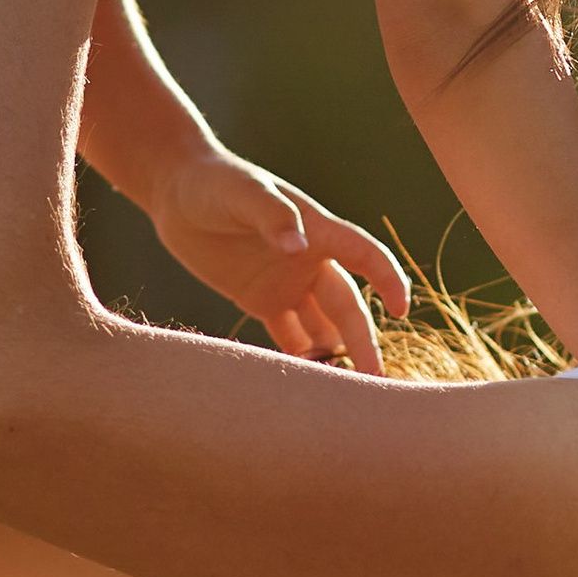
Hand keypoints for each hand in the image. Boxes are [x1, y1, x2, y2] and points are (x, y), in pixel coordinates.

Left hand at [146, 139, 411, 373]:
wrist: (177, 190)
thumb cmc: (215, 181)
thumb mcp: (243, 193)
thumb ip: (272, 216)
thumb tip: (298, 247)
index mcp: (317, 230)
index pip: (366, 256)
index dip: (388, 280)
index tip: (400, 310)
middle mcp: (310, 261)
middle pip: (346, 307)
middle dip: (362, 342)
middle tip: (374, 381)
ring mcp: (287, 283)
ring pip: (321, 325)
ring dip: (333, 355)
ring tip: (339, 395)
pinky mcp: (261, 299)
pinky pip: (287, 334)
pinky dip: (298, 357)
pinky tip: (302, 386)